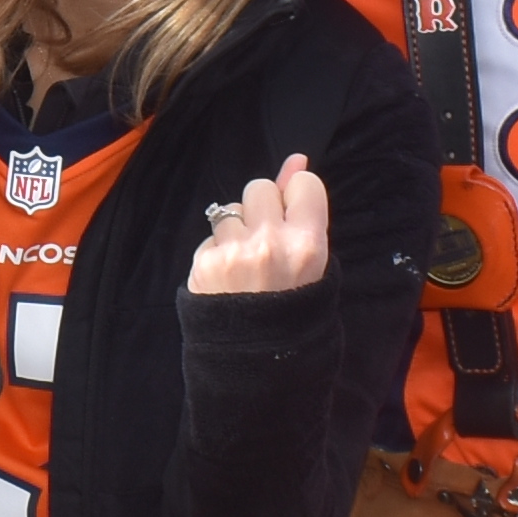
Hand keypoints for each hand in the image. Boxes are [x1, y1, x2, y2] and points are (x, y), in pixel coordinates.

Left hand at [189, 154, 328, 296]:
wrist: (257, 356)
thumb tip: (297, 160)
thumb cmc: (291, 305)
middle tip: (265, 243)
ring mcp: (236, 253)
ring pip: (230, 209)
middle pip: (260, 188)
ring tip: (245, 263)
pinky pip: (211, 236)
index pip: (302, 184)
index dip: (294, 198)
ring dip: (235, 230)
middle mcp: (272, 243)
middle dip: (260, 209)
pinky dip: (217, 252)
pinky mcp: (206, 263)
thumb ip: (303, 209)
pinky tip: (227, 276)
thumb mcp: (312, 261)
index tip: (291, 218)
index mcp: (308, 244)